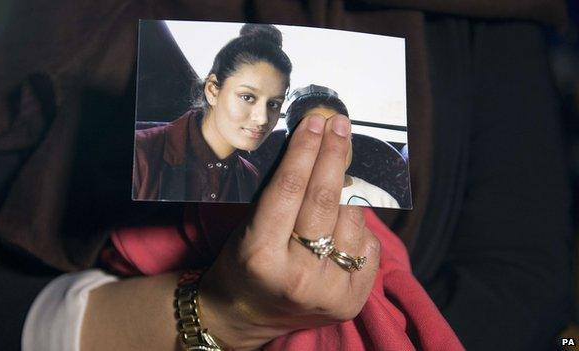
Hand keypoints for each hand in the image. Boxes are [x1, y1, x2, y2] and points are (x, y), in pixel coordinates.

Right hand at [199, 113, 380, 349]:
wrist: (246, 315)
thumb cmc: (242, 263)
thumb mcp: (247, 227)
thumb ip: (281, 195)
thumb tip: (317, 147)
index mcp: (261, 254)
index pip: (290, 188)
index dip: (306, 149)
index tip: (316, 122)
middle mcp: (297, 276)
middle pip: (326, 200)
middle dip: (335, 154)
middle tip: (340, 125)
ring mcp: (328, 292)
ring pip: (353, 219)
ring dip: (350, 188)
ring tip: (340, 170)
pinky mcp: (351, 301)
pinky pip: (368, 245)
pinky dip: (358, 224)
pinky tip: (345, 215)